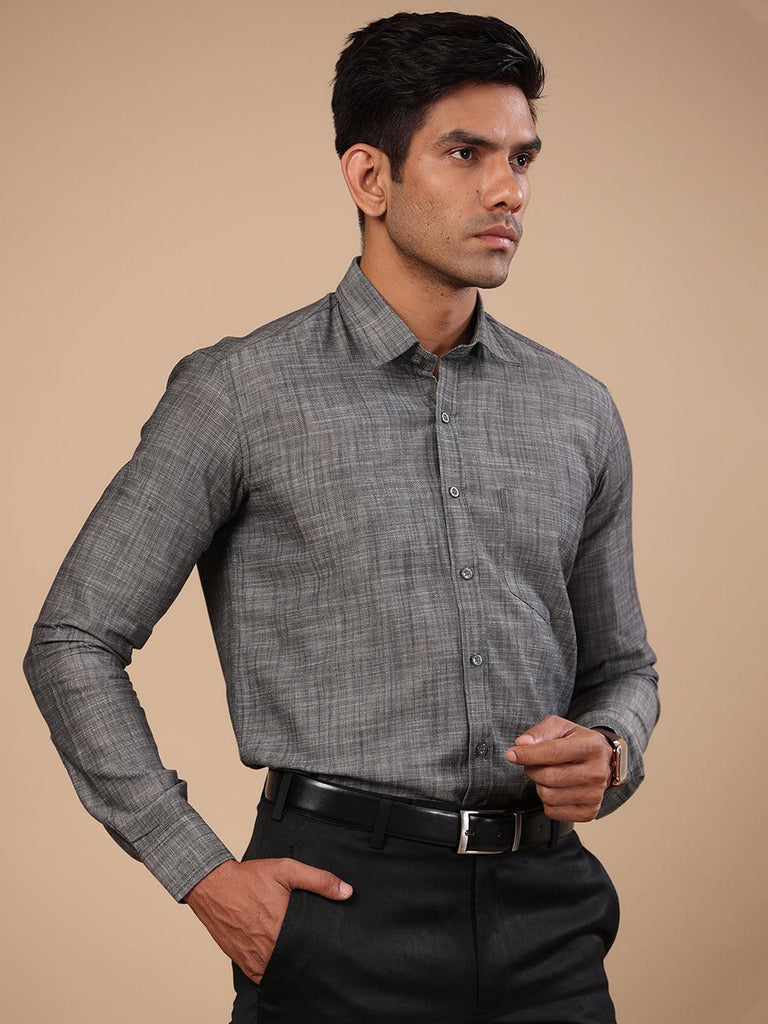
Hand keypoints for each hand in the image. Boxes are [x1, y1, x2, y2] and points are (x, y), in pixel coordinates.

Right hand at [183, 857, 352, 983]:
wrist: (213, 886)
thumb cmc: (249, 878)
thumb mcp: (286, 870)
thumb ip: (319, 880)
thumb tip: (347, 892)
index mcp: (282, 926)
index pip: (310, 947)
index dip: (320, 947)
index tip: (326, 943)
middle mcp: (268, 947)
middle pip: (296, 961)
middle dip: (306, 954)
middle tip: (313, 947)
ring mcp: (254, 958)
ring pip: (280, 971)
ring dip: (289, 964)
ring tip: (297, 952)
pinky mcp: (242, 963)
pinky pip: (263, 976)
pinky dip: (272, 970)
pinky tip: (279, 958)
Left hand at [504, 716, 611, 821]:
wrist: (603, 761)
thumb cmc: (578, 741)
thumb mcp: (561, 727)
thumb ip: (540, 732)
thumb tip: (521, 744)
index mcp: (592, 747)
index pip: (553, 753)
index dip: (527, 755)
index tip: (512, 754)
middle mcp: (597, 773)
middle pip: (548, 777)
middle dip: (532, 769)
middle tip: (534, 763)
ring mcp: (595, 795)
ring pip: (548, 796)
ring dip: (539, 785)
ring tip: (548, 774)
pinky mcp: (589, 812)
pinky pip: (552, 811)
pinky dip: (547, 801)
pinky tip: (556, 789)